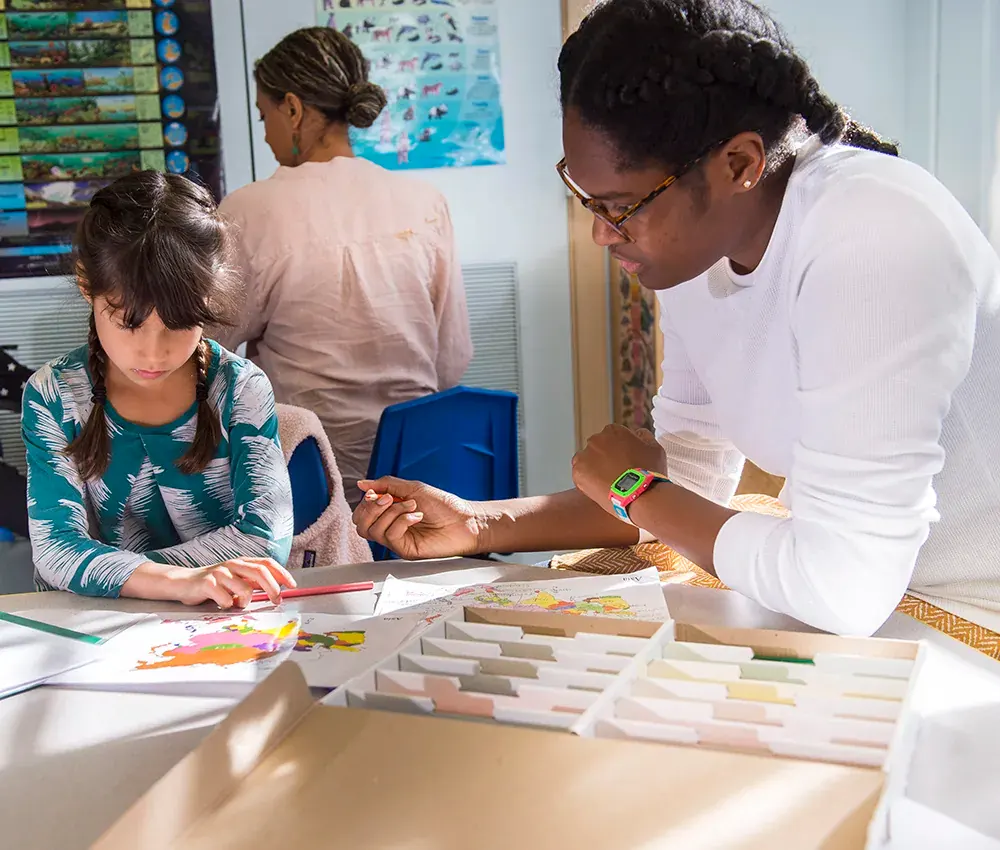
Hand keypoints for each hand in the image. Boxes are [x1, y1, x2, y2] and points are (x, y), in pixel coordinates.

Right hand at [165, 558, 295, 607]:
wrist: (183, 583)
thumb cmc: (214, 584)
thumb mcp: (236, 580)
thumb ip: (253, 583)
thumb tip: (276, 590)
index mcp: (241, 562)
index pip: (267, 563)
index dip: (282, 573)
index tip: (292, 585)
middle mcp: (232, 564)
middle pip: (260, 572)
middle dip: (273, 587)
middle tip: (277, 601)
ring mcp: (219, 573)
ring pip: (244, 589)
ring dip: (245, 601)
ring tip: (237, 603)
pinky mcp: (207, 584)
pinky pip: (225, 599)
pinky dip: (228, 605)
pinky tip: (222, 604)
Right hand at [353, 477, 483, 558]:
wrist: (465, 520)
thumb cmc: (444, 505)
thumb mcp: (413, 488)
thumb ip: (386, 485)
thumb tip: (361, 484)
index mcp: (389, 513)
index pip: (362, 512)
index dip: (366, 502)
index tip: (379, 493)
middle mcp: (390, 527)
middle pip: (360, 524)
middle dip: (371, 508)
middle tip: (390, 499)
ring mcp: (397, 540)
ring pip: (373, 531)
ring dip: (391, 513)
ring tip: (412, 506)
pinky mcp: (405, 550)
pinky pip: (390, 536)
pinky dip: (402, 521)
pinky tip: (417, 516)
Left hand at [571, 425, 666, 516]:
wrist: (641, 495)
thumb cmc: (650, 472)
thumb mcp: (654, 448)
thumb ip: (644, 436)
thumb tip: (637, 433)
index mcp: (613, 430)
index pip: (611, 438)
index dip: (618, 451)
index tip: (623, 463)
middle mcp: (596, 439)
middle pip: (598, 448)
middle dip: (605, 459)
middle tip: (616, 474)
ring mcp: (585, 455)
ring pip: (587, 461)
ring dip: (594, 468)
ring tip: (608, 483)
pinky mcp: (578, 472)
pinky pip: (580, 474)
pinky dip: (588, 481)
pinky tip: (601, 488)